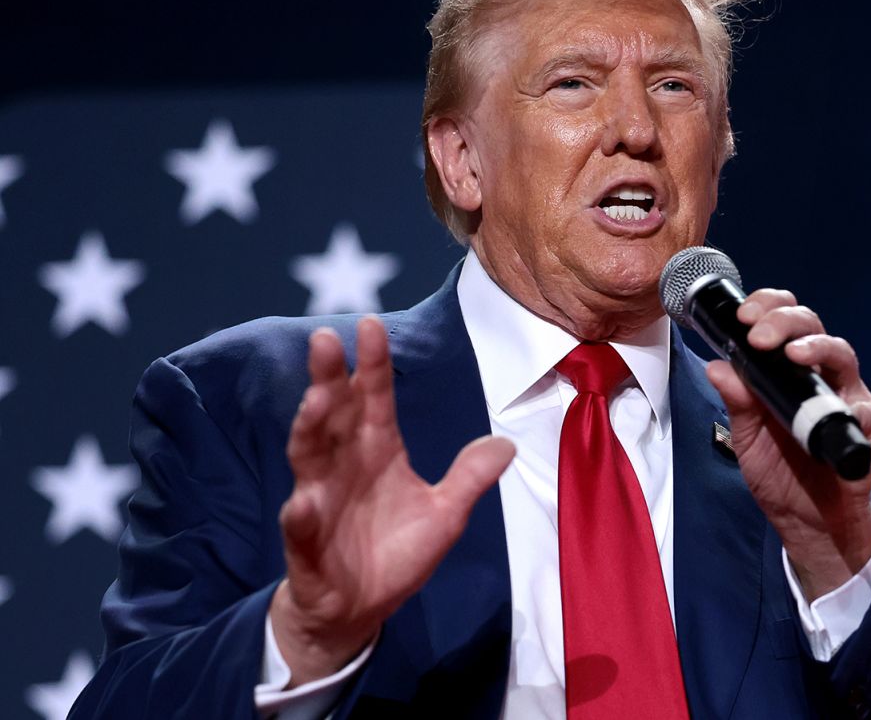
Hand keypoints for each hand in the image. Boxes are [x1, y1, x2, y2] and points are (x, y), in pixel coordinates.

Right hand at [270, 316, 514, 684]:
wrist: (359, 607)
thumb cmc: (396, 551)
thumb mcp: (445, 514)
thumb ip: (469, 478)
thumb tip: (506, 443)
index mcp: (377, 451)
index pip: (375, 399)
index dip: (372, 364)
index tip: (371, 325)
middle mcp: (343, 465)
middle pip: (334, 414)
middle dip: (328, 378)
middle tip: (325, 338)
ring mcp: (319, 499)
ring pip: (309, 456)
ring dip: (309, 428)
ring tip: (317, 401)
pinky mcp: (306, 542)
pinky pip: (300, 524)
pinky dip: (301, 513)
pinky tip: (303, 503)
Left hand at [704, 289, 870, 601]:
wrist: (806, 520)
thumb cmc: (779, 471)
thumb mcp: (747, 436)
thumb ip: (736, 402)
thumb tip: (717, 366)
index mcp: (788, 368)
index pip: (783, 321)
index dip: (767, 307)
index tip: (743, 316)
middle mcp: (820, 373)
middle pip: (812, 325)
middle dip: (784, 320)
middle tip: (758, 334)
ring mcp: (847, 396)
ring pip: (842, 353)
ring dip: (818, 348)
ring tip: (794, 354)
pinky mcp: (868, 426)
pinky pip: (867, 409)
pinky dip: (852, 406)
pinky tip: (839, 408)